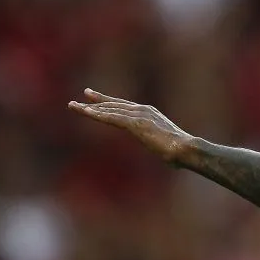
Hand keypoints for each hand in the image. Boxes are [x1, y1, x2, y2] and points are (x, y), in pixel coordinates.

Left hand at [69, 89, 193, 164]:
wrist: (186, 149)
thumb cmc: (181, 153)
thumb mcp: (168, 149)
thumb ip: (166, 150)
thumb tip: (174, 162)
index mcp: (150, 113)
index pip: (124, 106)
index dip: (108, 103)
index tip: (94, 99)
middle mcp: (143, 110)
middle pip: (114, 104)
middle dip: (96, 101)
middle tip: (80, 98)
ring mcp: (139, 115)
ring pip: (109, 110)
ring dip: (89, 108)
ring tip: (73, 106)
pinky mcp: (135, 123)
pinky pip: (112, 118)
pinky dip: (97, 115)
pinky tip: (86, 112)